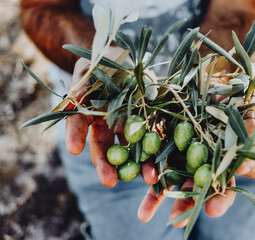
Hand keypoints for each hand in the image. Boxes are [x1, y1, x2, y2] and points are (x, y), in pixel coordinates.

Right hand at [65, 54, 157, 187]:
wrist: (126, 59)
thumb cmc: (102, 62)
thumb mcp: (89, 68)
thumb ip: (81, 83)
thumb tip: (74, 98)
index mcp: (89, 114)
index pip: (79, 128)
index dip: (75, 137)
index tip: (73, 148)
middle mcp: (109, 125)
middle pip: (106, 149)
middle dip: (108, 166)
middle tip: (110, 182)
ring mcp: (130, 125)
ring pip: (133, 149)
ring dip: (141, 165)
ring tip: (149, 178)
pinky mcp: (150, 122)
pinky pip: (155, 138)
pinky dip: (161, 151)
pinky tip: (167, 162)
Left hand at [137, 109, 254, 225]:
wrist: (207, 80)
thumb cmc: (232, 98)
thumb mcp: (245, 113)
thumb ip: (248, 136)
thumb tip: (246, 167)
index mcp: (225, 161)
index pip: (226, 185)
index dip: (220, 199)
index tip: (212, 209)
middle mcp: (203, 162)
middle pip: (196, 188)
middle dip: (187, 204)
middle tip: (178, 220)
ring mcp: (183, 154)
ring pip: (172, 179)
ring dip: (159, 197)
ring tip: (146, 215)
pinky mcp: (164, 143)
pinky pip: (154, 161)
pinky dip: (146, 172)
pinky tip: (142, 182)